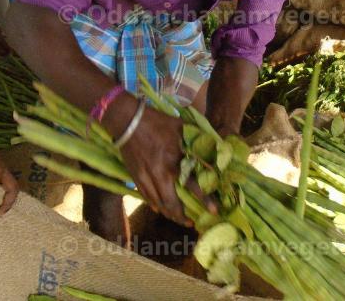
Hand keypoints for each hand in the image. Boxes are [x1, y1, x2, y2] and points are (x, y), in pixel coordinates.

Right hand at [106, 96, 215, 226]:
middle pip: (171, 204)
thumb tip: (215, 145)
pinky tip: (159, 209)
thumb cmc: (157, 123)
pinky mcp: (135, 177)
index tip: (214, 211)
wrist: (128, 121)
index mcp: (174, 163)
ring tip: (178, 219)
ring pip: (157, 203)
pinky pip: (146, 197)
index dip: (205, 200)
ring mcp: (146, 178)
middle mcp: (160, 175)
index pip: (193, 186)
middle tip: (191, 222)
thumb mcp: (182, 128)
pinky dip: (154, 204)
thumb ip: (197, 139)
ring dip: (169, 213)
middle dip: (182, 216)